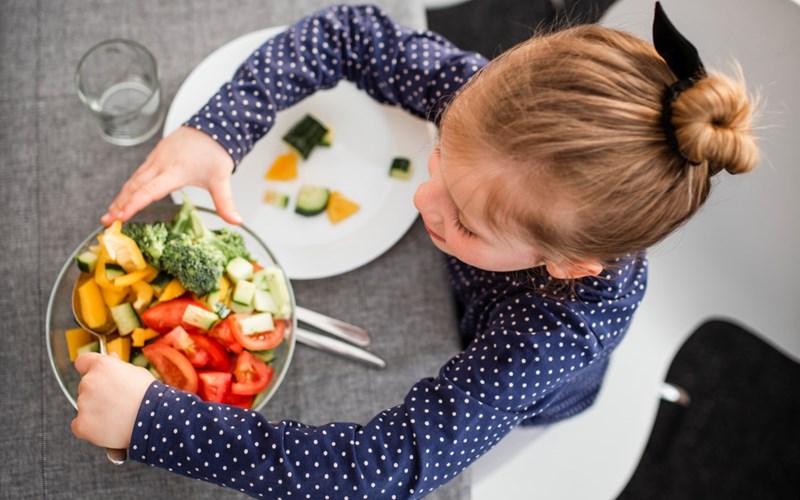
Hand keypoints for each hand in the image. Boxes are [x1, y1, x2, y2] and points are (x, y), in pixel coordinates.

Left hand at [71, 352, 154, 449]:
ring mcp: (83, 404)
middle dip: (97, 393)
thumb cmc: (149, 395)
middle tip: (117, 401)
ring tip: (118, 417)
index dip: (89, 368)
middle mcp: (88, 382)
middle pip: (86, 387)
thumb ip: (118, 366)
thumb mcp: (137, 372)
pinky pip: (80, 426)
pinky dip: (91, 428)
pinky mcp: (82, 424)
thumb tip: (111, 358)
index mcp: (101, 366)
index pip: (83, 361)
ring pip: (85, 407)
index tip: (97, 376)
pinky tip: (108, 428)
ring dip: (96, 411)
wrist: (153, 418)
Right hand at [101, 126, 241, 225]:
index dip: (134, 204)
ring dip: (120, 197)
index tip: (121, 216)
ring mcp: (155, 159)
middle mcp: (160, 164)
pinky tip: (123, 198)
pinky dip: (128, 187)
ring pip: (133, 180)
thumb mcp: (221, 179)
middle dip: (119, 204)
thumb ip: (226, 202)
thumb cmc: (215, 151)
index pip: (149, 190)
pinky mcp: (155, 157)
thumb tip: (236, 221)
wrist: (212, 125)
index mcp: (174, 171)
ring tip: (109, 214)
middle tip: (106, 222)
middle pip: (134, 186)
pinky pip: (137, 174)